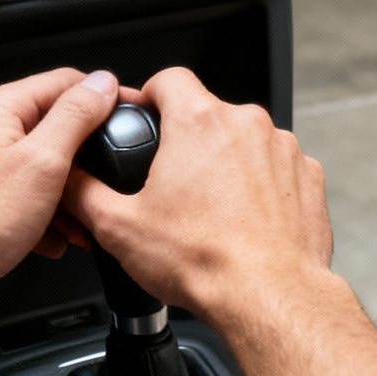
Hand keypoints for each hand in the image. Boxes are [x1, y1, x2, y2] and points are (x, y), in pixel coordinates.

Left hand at [0, 68, 120, 323]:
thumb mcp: (43, 162)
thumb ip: (76, 116)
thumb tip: (100, 83)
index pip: (63, 82)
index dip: (102, 97)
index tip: (127, 113)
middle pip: (49, 126)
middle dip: (81, 160)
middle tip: (99, 184)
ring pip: (34, 165)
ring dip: (62, 193)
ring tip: (75, 222)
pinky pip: (15, 193)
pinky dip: (37, 212)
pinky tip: (48, 237)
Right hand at [61, 68, 333, 329]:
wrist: (269, 297)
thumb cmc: (204, 262)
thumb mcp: (118, 227)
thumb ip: (83, 191)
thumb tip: (67, 179)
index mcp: (200, 123)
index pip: (170, 78)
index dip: (151, 95)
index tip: (146, 116)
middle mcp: (248, 126)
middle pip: (209, 114)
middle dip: (189, 141)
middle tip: (173, 184)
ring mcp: (285, 150)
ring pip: (245, 142)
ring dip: (228, 164)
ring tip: (212, 210)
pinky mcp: (309, 178)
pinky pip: (277, 169)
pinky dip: (262, 188)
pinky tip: (245, 221)